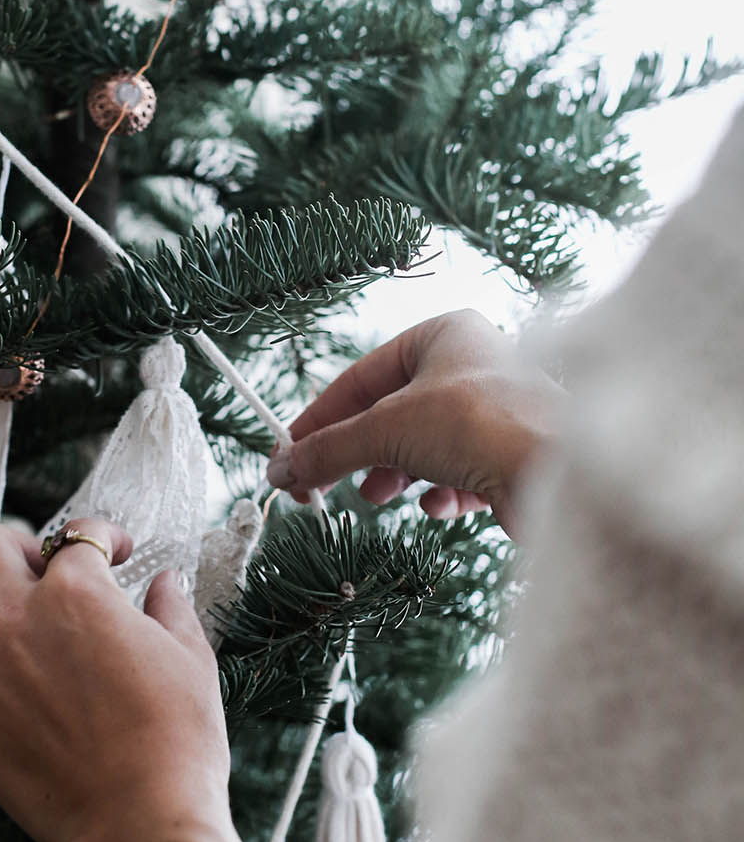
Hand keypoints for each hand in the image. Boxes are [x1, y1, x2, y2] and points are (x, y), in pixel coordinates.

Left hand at [0, 518, 230, 841]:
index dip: (104, 538)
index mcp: (78, 593)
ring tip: (0, 612)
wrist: (139, 820)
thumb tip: (164, 582)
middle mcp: (18, 617)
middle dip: (20, 547)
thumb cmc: (177, 740)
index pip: (77, 535)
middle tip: (44, 573)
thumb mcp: (190, 660)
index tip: (115, 555)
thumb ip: (171, 609)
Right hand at [267, 310, 561, 537]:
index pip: (361, 377)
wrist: (560, 472)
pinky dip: (442, 492)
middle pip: (391, 414)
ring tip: (378, 498)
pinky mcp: (513, 455)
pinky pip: (461, 472)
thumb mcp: (385, 430)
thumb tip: (280, 470)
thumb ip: (329, 449)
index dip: (319, 419)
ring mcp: (496, 411)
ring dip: (396, 475)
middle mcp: (474, 365)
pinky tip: (438, 506)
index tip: (288, 456)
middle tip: (322, 488)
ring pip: (424, 446)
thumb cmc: (478, 425)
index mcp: (443, 335)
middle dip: (359, 453)